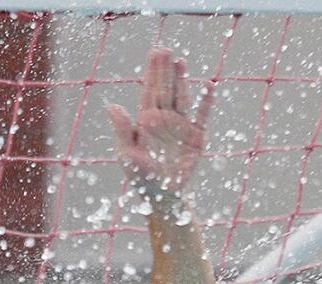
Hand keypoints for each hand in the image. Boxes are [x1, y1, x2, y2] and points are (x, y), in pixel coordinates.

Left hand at [107, 48, 214, 195]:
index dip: (152, 73)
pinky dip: (206, 103)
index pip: (150, 92)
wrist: (162, 196)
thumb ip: (122, 130)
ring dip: (182, 80)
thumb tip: (112, 106)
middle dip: (164, 71)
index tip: (155, 54)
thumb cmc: (141, 177)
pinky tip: (209, 87)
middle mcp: (164, 120)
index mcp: (146, 121)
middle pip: (165, 90)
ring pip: (182, 98)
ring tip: (180, 61)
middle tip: (164, 49)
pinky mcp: (196, 137)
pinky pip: (202, 116)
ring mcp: (181, 127)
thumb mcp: (127, 154)